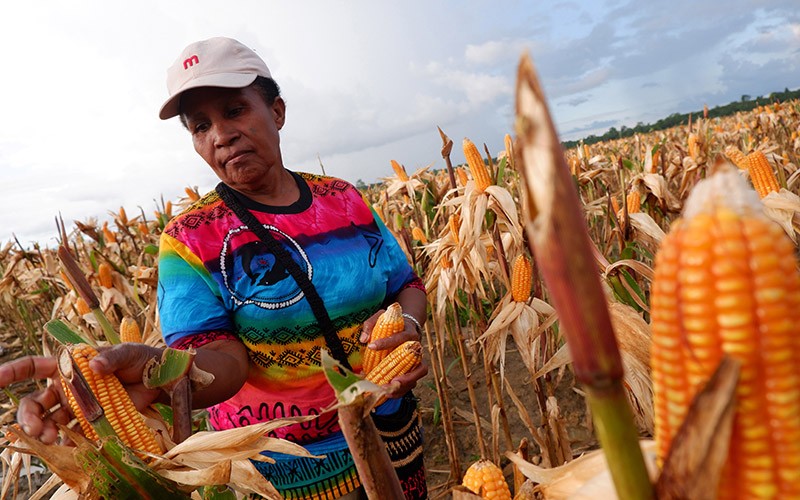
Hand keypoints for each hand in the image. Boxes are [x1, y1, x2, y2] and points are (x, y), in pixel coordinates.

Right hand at [0, 343, 163, 443]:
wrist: (161, 380)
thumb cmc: (141, 359)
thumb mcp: (128, 352)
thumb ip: (112, 357)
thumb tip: (96, 365)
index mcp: (69, 365)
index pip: (33, 367)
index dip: (12, 372)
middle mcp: (68, 387)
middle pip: (36, 403)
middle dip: (29, 416)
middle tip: (37, 428)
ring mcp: (78, 406)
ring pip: (50, 421)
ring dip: (45, 432)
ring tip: (51, 440)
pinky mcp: (92, 421)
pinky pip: (73, 434)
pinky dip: (66, 443)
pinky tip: (67, 449)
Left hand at [359, 308, 428, 396]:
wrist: (405, 327)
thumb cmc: (392, 324)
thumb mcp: (381, 318)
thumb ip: (371, 325)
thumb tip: (364, 339)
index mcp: (409, 333)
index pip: (400, 338)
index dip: (386, 342)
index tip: (371, 346)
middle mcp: (416, 349)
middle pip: (419, 364)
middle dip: (407, 376)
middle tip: (393, 382)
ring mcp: (416, 361)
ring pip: (417, 376)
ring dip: (404, 386)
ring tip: (388, 392)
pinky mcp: (412, 370)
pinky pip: (411, 383)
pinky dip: (400, 390)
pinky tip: (388, 394)